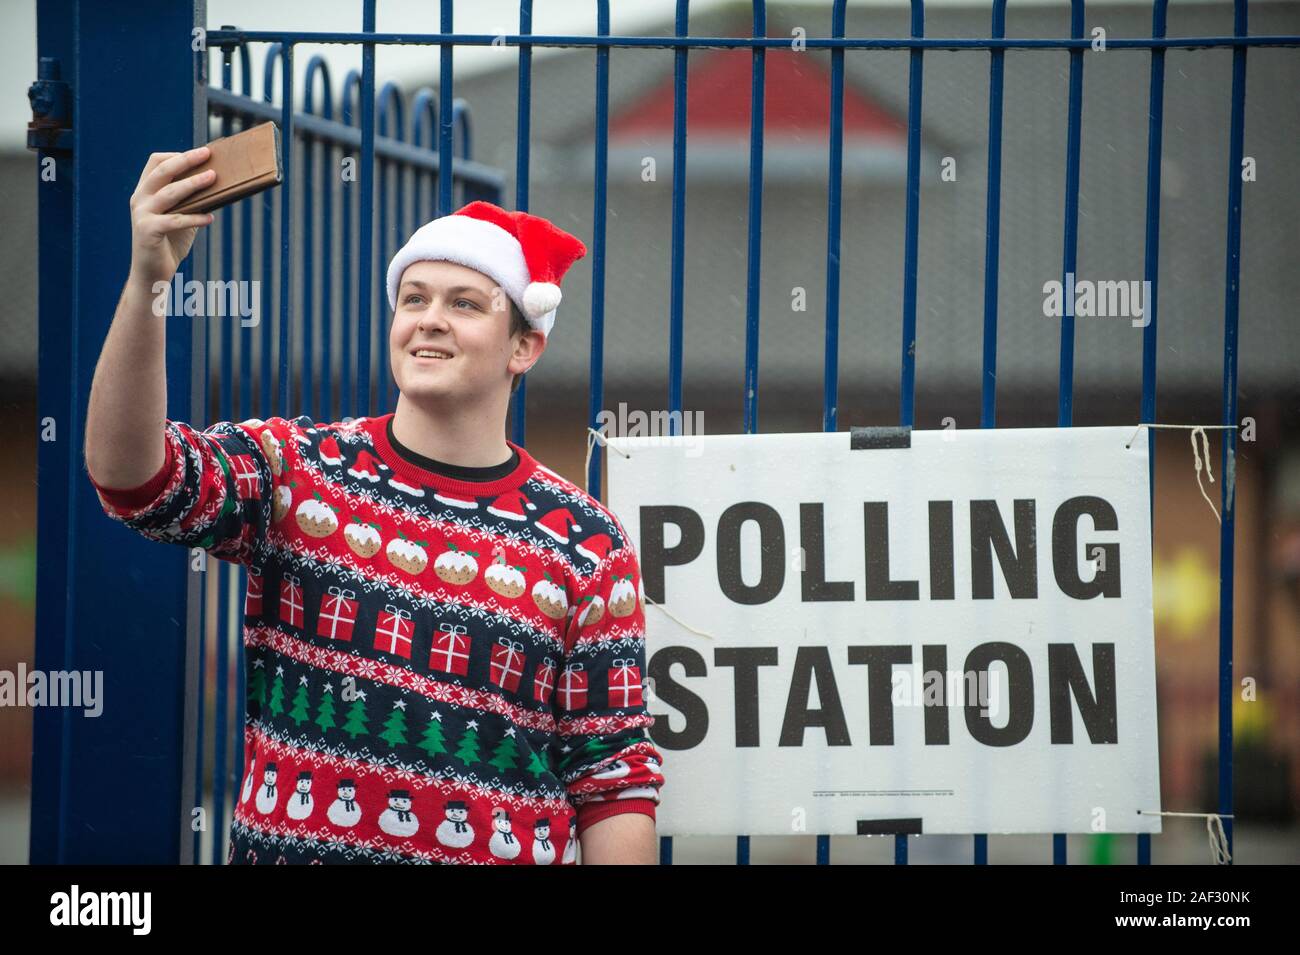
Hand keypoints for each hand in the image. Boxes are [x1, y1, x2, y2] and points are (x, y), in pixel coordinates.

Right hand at [128, 147, 216, 286]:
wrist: (151, 273)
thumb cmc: (170, 242)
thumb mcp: (182, 216)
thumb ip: (193, 200)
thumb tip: (220, 185)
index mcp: (145, 191)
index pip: (156, 162)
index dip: (177, 155)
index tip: (200, 153)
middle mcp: (139, 199)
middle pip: (163, 171)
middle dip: (186, 160)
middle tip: (208, 154)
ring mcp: (141, 214)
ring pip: (169, 193)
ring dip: (193, 184)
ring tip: (213, 177)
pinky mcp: (147, 231)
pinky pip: (175, 220)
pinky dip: (195, 218)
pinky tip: (211, 218)